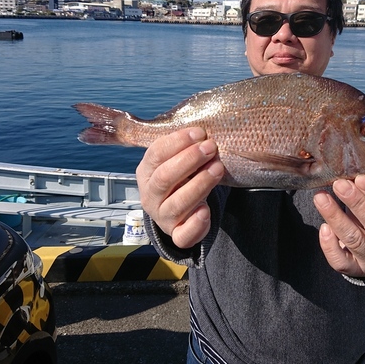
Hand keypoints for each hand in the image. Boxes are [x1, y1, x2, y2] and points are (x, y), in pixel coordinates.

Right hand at [136, 127, 223, 248]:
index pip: (156, 154)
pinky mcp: (177, 234)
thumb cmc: (180, 176)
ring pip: (177, 204)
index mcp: (146, 172)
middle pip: (165, 177)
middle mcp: (150, 195)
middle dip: (189, 160)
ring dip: (200, 184)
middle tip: (211, 147)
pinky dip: (195, 224)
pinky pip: (183, 234)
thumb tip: (203, 129)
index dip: (178, 142)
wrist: (177, 211)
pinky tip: (205, 210)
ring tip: (218, 168)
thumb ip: (183, 147)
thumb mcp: (176, 159)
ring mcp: (162, 217)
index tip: (200, 133)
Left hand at [313, 175, 364, 277]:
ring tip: (321, 198)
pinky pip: (342, 262)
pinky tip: (324, 227)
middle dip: (357, 203)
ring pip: (356, 241)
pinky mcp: (358, 270)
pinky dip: (330, 245)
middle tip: (340, 184)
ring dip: (336, 217)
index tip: (361, 178)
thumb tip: (348, 173)